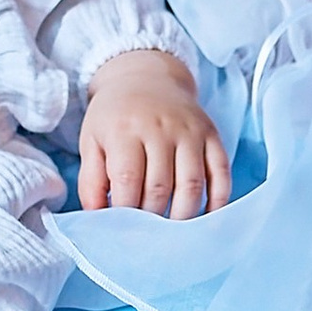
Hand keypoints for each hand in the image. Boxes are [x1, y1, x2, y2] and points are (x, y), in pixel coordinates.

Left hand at [78, 52, 231, 217]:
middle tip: (145, 233)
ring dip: (182, 216)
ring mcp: (190, 132)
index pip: (127, 179)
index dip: (124, 210)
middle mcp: (160, 128)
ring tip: (171, 231)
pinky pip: (221, 174)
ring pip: (192, 185)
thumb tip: (98, 219)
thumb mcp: (91, 141)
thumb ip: (91, 181)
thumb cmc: (116, 117)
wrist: (146, 77)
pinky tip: (204, 217)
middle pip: (160, 187)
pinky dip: (217, 201)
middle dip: (152, 218)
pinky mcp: (211, 135)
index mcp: (125, 129)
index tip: (121, 226)